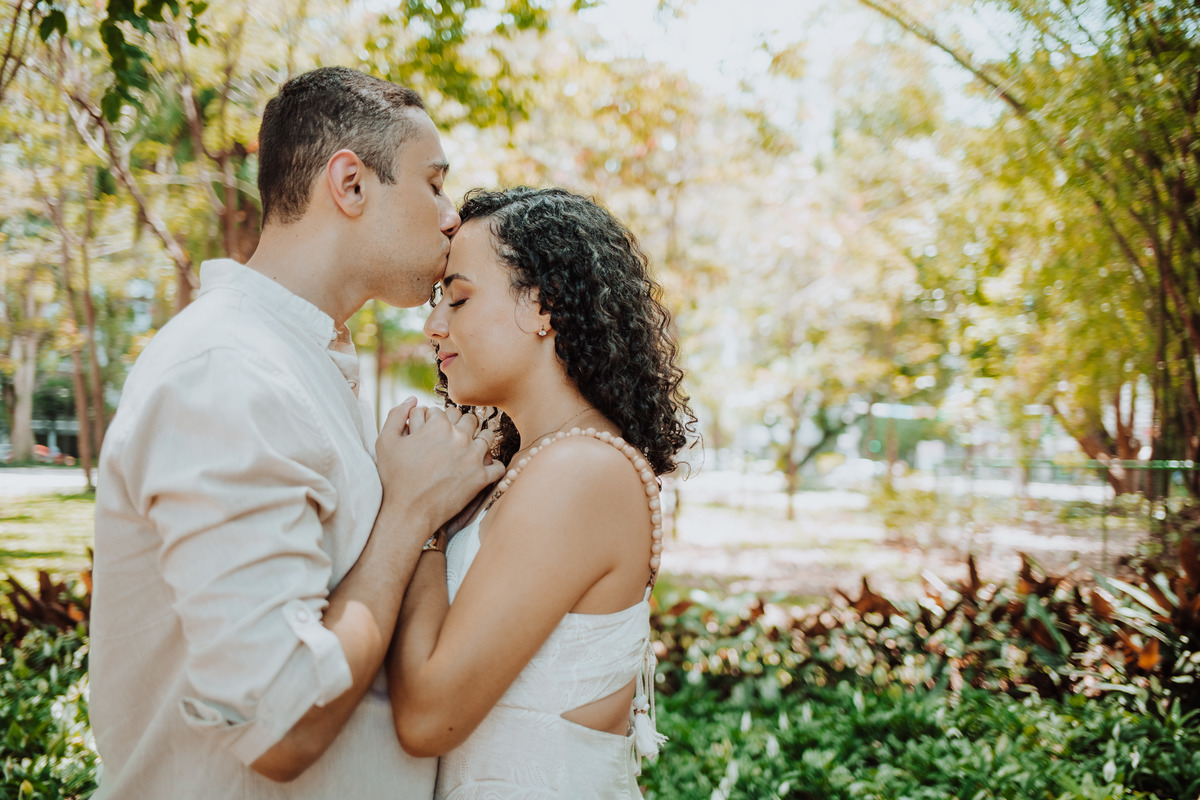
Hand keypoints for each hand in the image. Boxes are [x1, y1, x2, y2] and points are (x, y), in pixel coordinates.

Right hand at [375, 399, 504, 535]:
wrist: (408, 512)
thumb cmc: (394, 478)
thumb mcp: (385, 441)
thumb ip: (397, 414)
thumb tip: (412, 398)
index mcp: (438, 425)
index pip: (446, 412)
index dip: (440, 420)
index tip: (436, 431)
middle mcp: (460, 437)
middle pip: (470, 420)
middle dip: (462, 426)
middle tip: (454, 439)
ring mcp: (473, 457)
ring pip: (488, 437)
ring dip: (480, 440)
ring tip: (471, 450)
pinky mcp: (481, 478)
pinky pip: (498, 466)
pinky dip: (493, 467)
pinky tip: (483, 469)